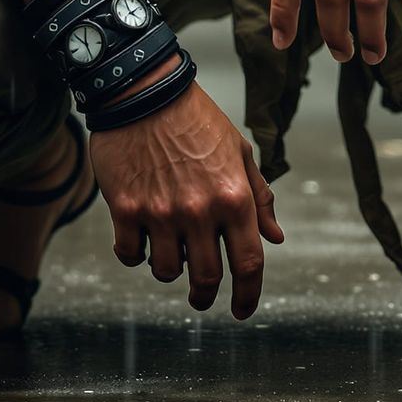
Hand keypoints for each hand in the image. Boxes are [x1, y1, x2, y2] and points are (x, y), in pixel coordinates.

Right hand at [87, 69, 283, 319]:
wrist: (146, 91)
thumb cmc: (196, 118)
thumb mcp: (238, 150)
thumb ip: (258, 197)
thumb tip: (274, 238)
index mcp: (234, 196)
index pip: (249, 264)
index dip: (249, 296)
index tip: (242, 310)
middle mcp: (200, 210)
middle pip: (207, 279)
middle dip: (206, 296)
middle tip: (202, 297)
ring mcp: (161, 212)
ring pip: (166, 272)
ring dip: (169, 270)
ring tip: (169, 251)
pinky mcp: (127, 209)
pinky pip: (130, 255)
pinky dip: (136, 255)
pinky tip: (140, 240)